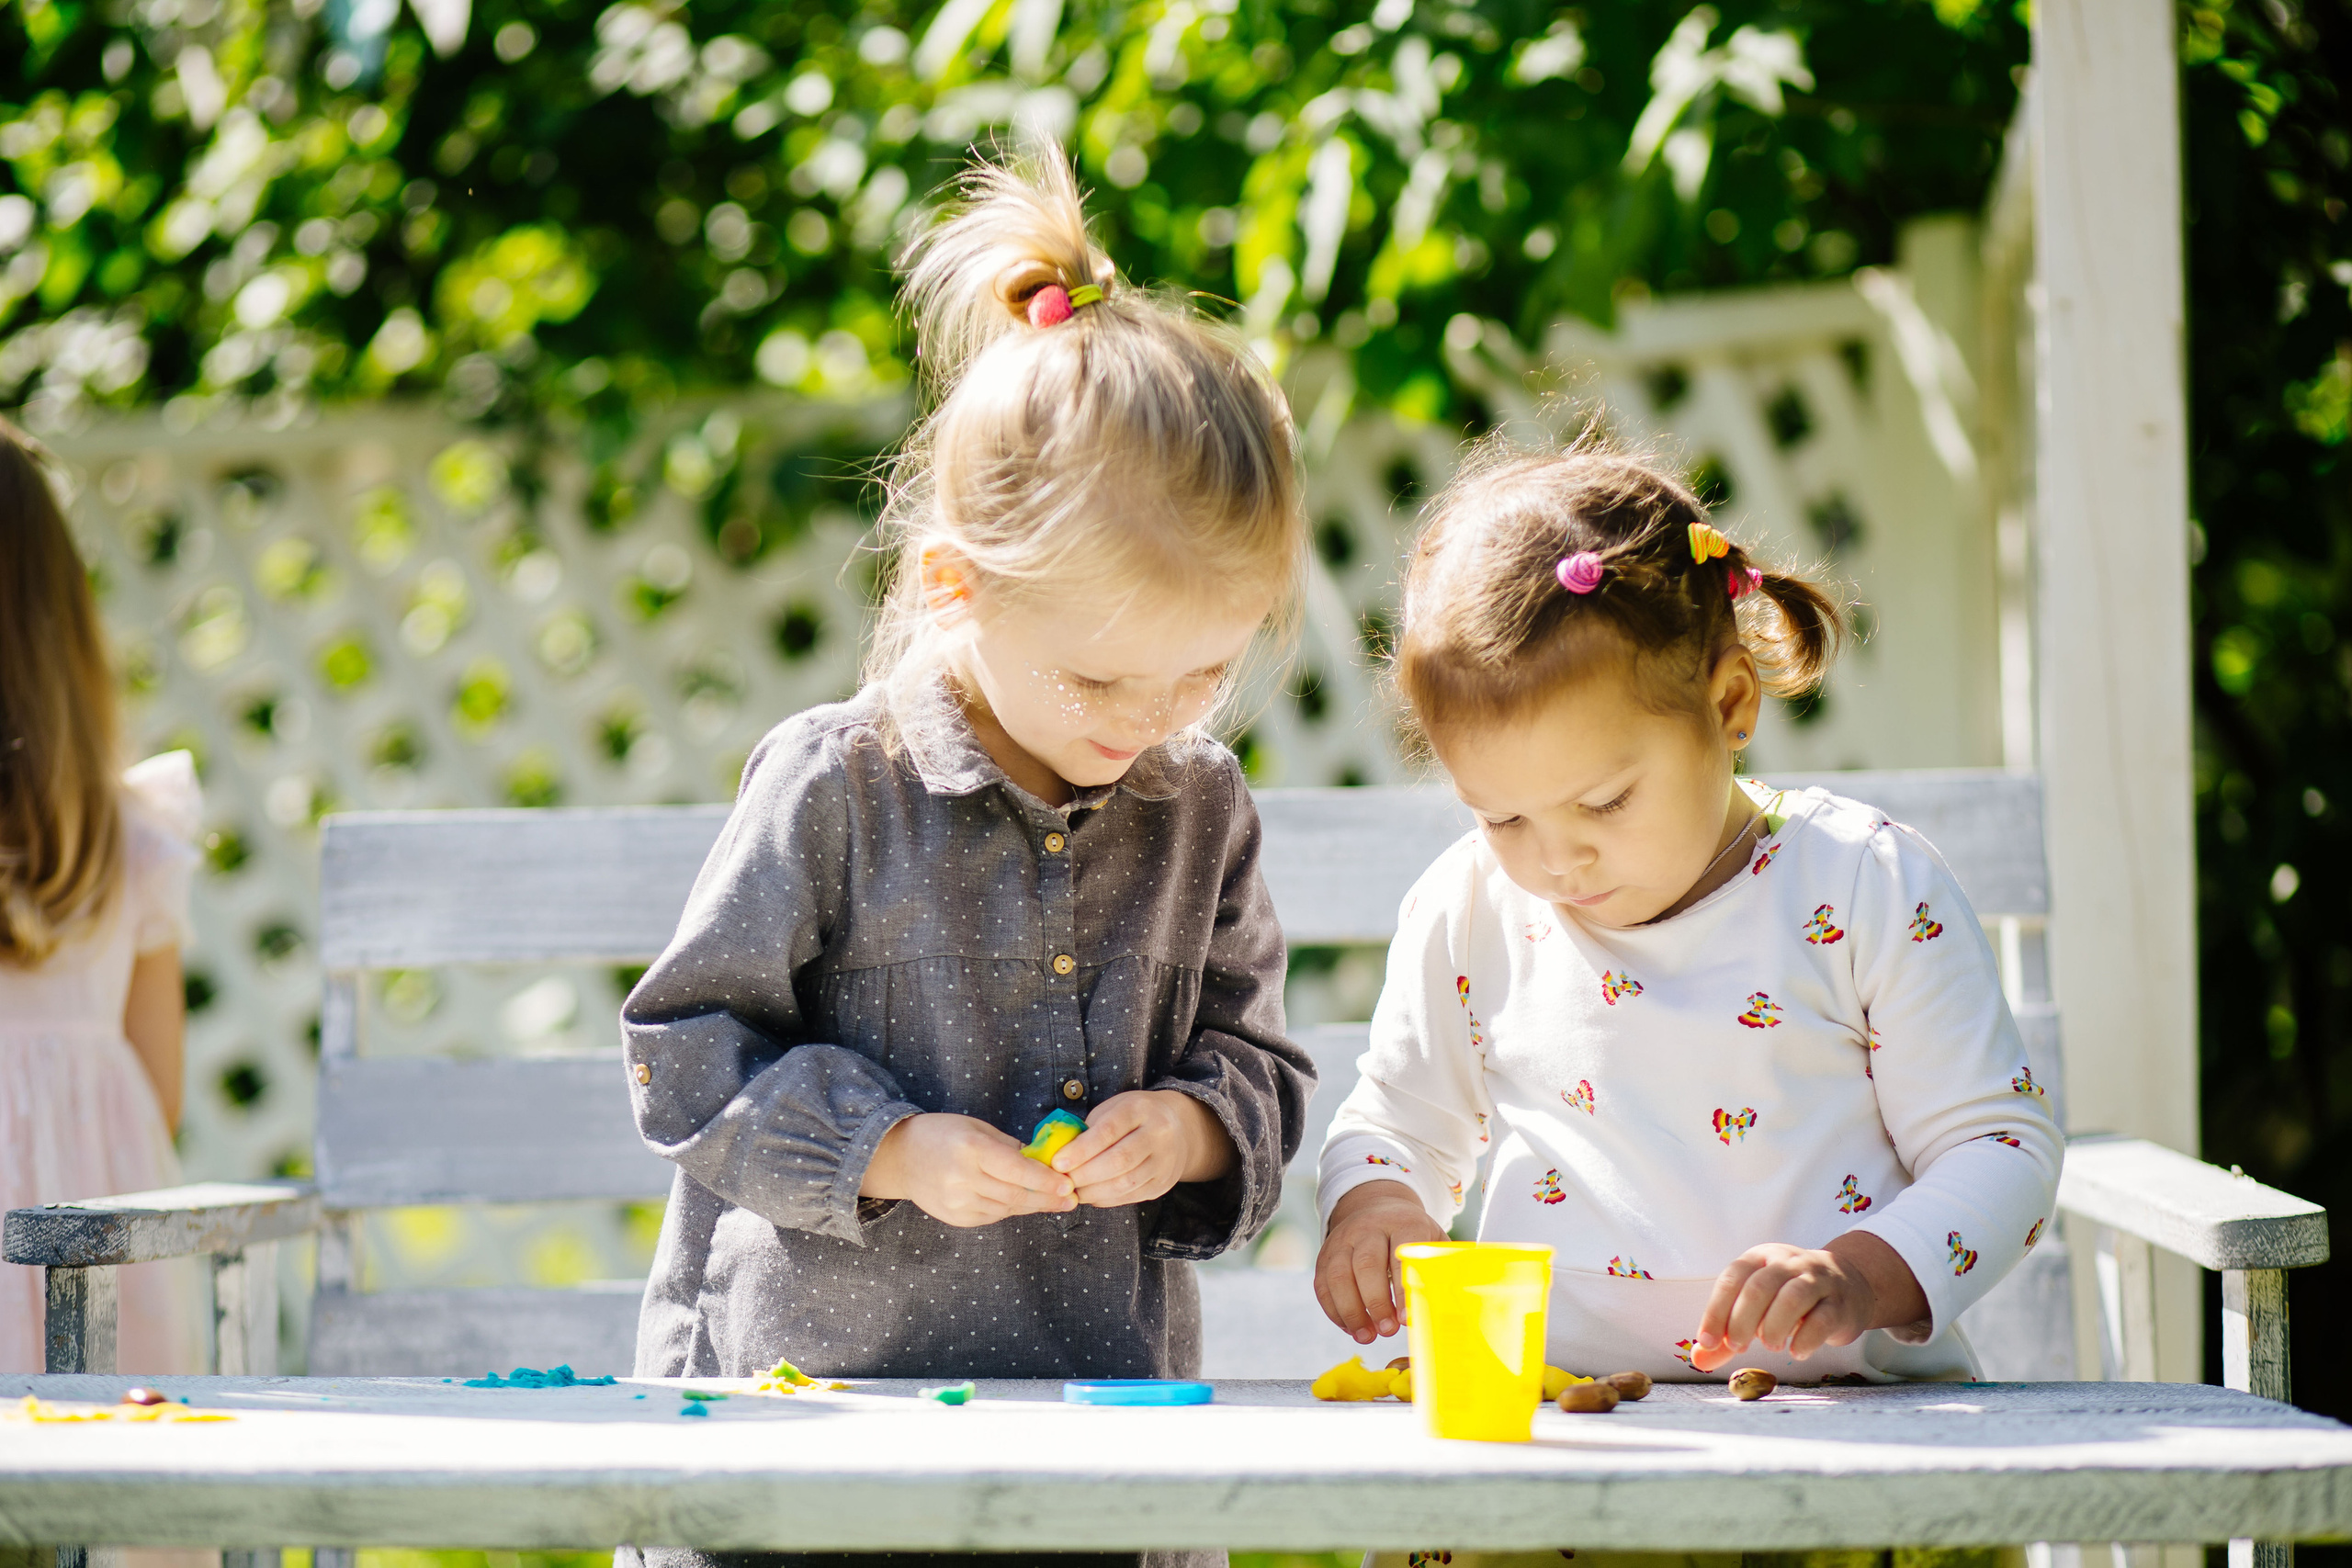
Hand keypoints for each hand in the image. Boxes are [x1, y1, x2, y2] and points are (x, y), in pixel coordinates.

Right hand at [859, 1113, 1075, 1227]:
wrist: (901, 1157)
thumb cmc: (943, 1134)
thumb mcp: (977, 1127)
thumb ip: (1009, 1146)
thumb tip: (1044, 1160)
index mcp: (971, 1148)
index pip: (1017, 1169)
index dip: (1045, 1180)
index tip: (1068, 1185)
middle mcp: (962, 1177)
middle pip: (1015, 1194)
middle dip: (1047, 1199)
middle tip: (1071, 1199)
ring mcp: (956, 1201)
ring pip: (1006, 1209)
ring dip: (1033, 1206)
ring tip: (1054, 1202)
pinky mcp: (954, 1217)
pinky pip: (992, 1216)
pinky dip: (1010, 1210)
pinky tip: (1021, 1202)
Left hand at [1052, 1090, 1235, 1205]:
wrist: (1178, 1127)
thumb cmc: (1132, 1117)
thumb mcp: (1113, 1109)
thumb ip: (1090, 1129)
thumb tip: (1059, 1156)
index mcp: (1140, 1109)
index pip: (1109, 1130)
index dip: (1081, 1149)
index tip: (1058, 1162)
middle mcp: (1158, 1134)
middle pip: (1119, 1160)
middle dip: (1085, 1174)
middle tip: (1062, 1181)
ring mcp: (1165, 1161)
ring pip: (1126, 1183)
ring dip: (1093, 1191)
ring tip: (1073, 1191)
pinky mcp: (1163, 1183)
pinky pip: (1131, 1196)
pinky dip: (1106, 1199)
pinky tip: (1091, 1195)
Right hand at [1314, 1180, 1444, 1343]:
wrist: (1376, 1207)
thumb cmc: (1412, 1235)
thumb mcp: (1432, 1241)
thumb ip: (1442, 1269)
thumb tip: (1455, 1306)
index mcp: (1403, 1223)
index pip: (1401, 1256)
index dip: (1403, 1290)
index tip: (1406, 1319)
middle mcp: (1369, 1227)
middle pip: (1366, 1264)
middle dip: (1375, 1302)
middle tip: (1387, 1331)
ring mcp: (1343, 1239)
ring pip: (1338, 1275)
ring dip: (1351, 1310)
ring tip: (1366, 1337)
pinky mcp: (1325, 1254)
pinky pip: (1323, 1284)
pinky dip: (1334, 1310)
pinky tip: (1351, 1328)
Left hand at [1690, 1230, 1928, 1370]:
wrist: (1851, 1284)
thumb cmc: (1792, 1297)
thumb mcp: (1758, 1304)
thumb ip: (1728, 1330)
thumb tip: (1698, 1358)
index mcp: (1761, 1257)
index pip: (1732, 1278)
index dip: (1716, 1311)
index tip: (1707, 1342)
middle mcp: (1788, 1262)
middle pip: (1760, 1287)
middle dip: (1742, 1321)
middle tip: (1738, 1346)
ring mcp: (1817, 1280)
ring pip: (1792, 1298)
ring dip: (1774, 1327)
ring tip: (1771, 1346)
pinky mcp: (1840, 1303)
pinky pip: (1822, 1319)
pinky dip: (1805, 1339)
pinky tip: (1796, 1351)